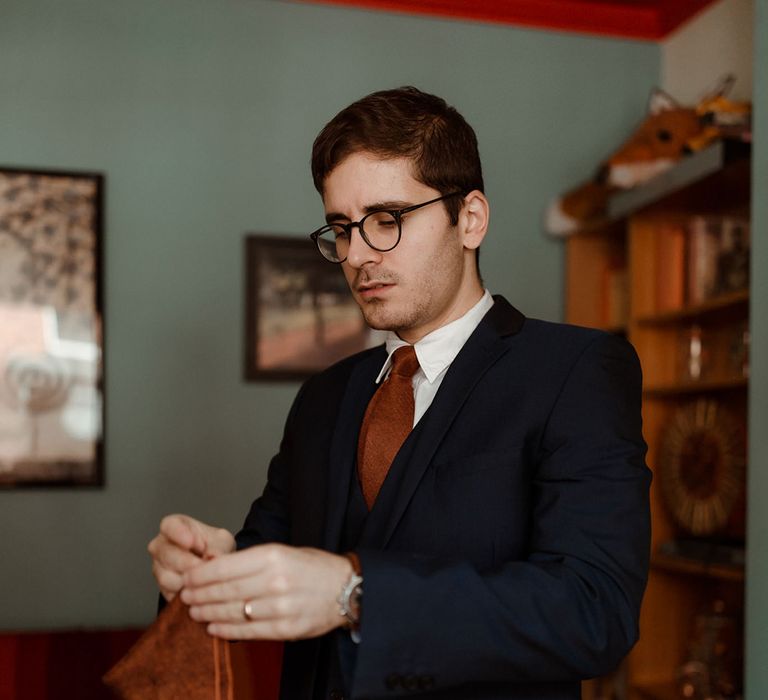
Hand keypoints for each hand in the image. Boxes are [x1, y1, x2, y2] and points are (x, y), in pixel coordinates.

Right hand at [148, 514, 234, 601]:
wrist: (212, 565)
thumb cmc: (213, 546)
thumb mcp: (221, 541)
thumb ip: (217, 546)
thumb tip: (213, 557)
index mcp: (173, 526)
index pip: (169, 526)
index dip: (179, 534)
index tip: (191, 542)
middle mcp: (160, 546)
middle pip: (168, 555)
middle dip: (188, 563)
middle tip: (204, 566)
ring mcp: (158, 567)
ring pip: (167, 577)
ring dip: (188, 580)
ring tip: (205, 578)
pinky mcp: (161, 587)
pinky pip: (170, 593)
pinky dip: (186, 593)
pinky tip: (199, 589)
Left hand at [180, 544, 352, 640]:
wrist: (345, 588)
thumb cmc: (312, 567)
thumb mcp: (282, 552)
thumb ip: (251, 561)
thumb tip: (213, 568)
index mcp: (273, 556)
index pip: (225, 567)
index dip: (200, 575)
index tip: (187, 578)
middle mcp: (275, 581)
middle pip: (225, 591)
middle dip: (199, 595)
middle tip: (184, 597)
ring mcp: (281, 607)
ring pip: (233, 612)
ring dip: (209, 613)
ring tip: (194, 612)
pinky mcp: (286, 629)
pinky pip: (248, 631)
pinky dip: (227, 630)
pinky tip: (214, 627)